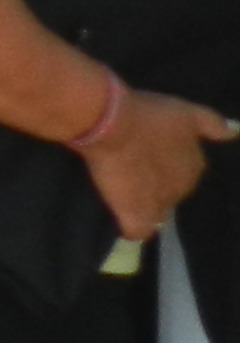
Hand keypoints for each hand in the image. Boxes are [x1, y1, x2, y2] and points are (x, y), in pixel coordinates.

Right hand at [86, 88, 234, 240]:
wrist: (115, 125)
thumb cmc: (149, 114)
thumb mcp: (185, 111)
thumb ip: (211, 123)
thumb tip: (234, 132)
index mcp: (195, 165)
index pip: (185, 172)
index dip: (166, 164)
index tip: (148, 153)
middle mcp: (183, 188)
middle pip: (171, 192)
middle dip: (156, 184)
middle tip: (132, 166)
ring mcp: (160, 204)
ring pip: (156, 212)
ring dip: (143, 203)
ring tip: (122, 188)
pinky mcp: (136, 214)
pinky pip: (137, 231)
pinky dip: (132, 227)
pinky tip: (122, 216)